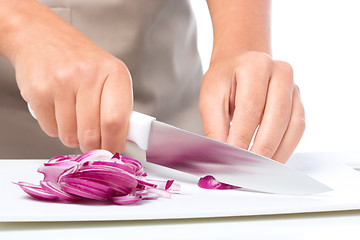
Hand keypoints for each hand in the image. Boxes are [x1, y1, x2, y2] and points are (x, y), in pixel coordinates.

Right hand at [5, 1, 132, 152]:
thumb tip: (124, 141)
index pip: (116, 120)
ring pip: (70, 136)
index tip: (113, 152)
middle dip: (93, 147)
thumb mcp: (109, 75)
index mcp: (114, 72)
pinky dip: (56, 128)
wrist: (43, 37)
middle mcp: (88, 75)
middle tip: (93, 142)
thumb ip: (119, 107)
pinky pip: (50, 130)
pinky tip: (59, 110)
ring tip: (74, 117)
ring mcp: (61, 82)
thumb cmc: (81, 60)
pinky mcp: (38, 91)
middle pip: (92, 134)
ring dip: (73, 137)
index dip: (114, 144)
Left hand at [199, 51, 304, 162]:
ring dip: (276, 153)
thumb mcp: (210, 98)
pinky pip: (297, 129)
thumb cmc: (225, 79)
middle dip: (261, 150)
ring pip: (292, 126)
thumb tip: (221, 157)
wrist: (241, 63)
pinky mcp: (299, 102)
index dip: (242, 138)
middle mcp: (280, 73)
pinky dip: (285, 148)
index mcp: (255, 66)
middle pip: (276, 118)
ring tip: (258, 171)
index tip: (233, 161)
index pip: (250, 108)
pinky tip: (271, 160)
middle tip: (247, 171)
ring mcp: (294, 87)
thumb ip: (215, 127)